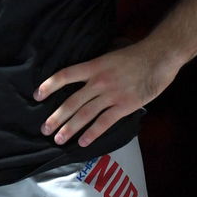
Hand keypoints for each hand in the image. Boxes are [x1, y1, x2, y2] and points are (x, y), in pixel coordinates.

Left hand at [34, 41, 177, 146]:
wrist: (159, 57)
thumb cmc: (136, 54)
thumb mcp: (110, 54)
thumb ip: (96, 65)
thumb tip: (85, 72)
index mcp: (94, 66)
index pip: (65, 75)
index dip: (49, 85)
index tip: (37, 95)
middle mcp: (99, 81)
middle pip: (72, 101)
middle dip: (56, 117)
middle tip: (45, 129)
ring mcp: (112, 94)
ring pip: (85, 114)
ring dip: (70, 128)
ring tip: (58, 139)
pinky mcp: (125, 106)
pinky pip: (105, 122)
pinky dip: (92, 133)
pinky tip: (83, 142)